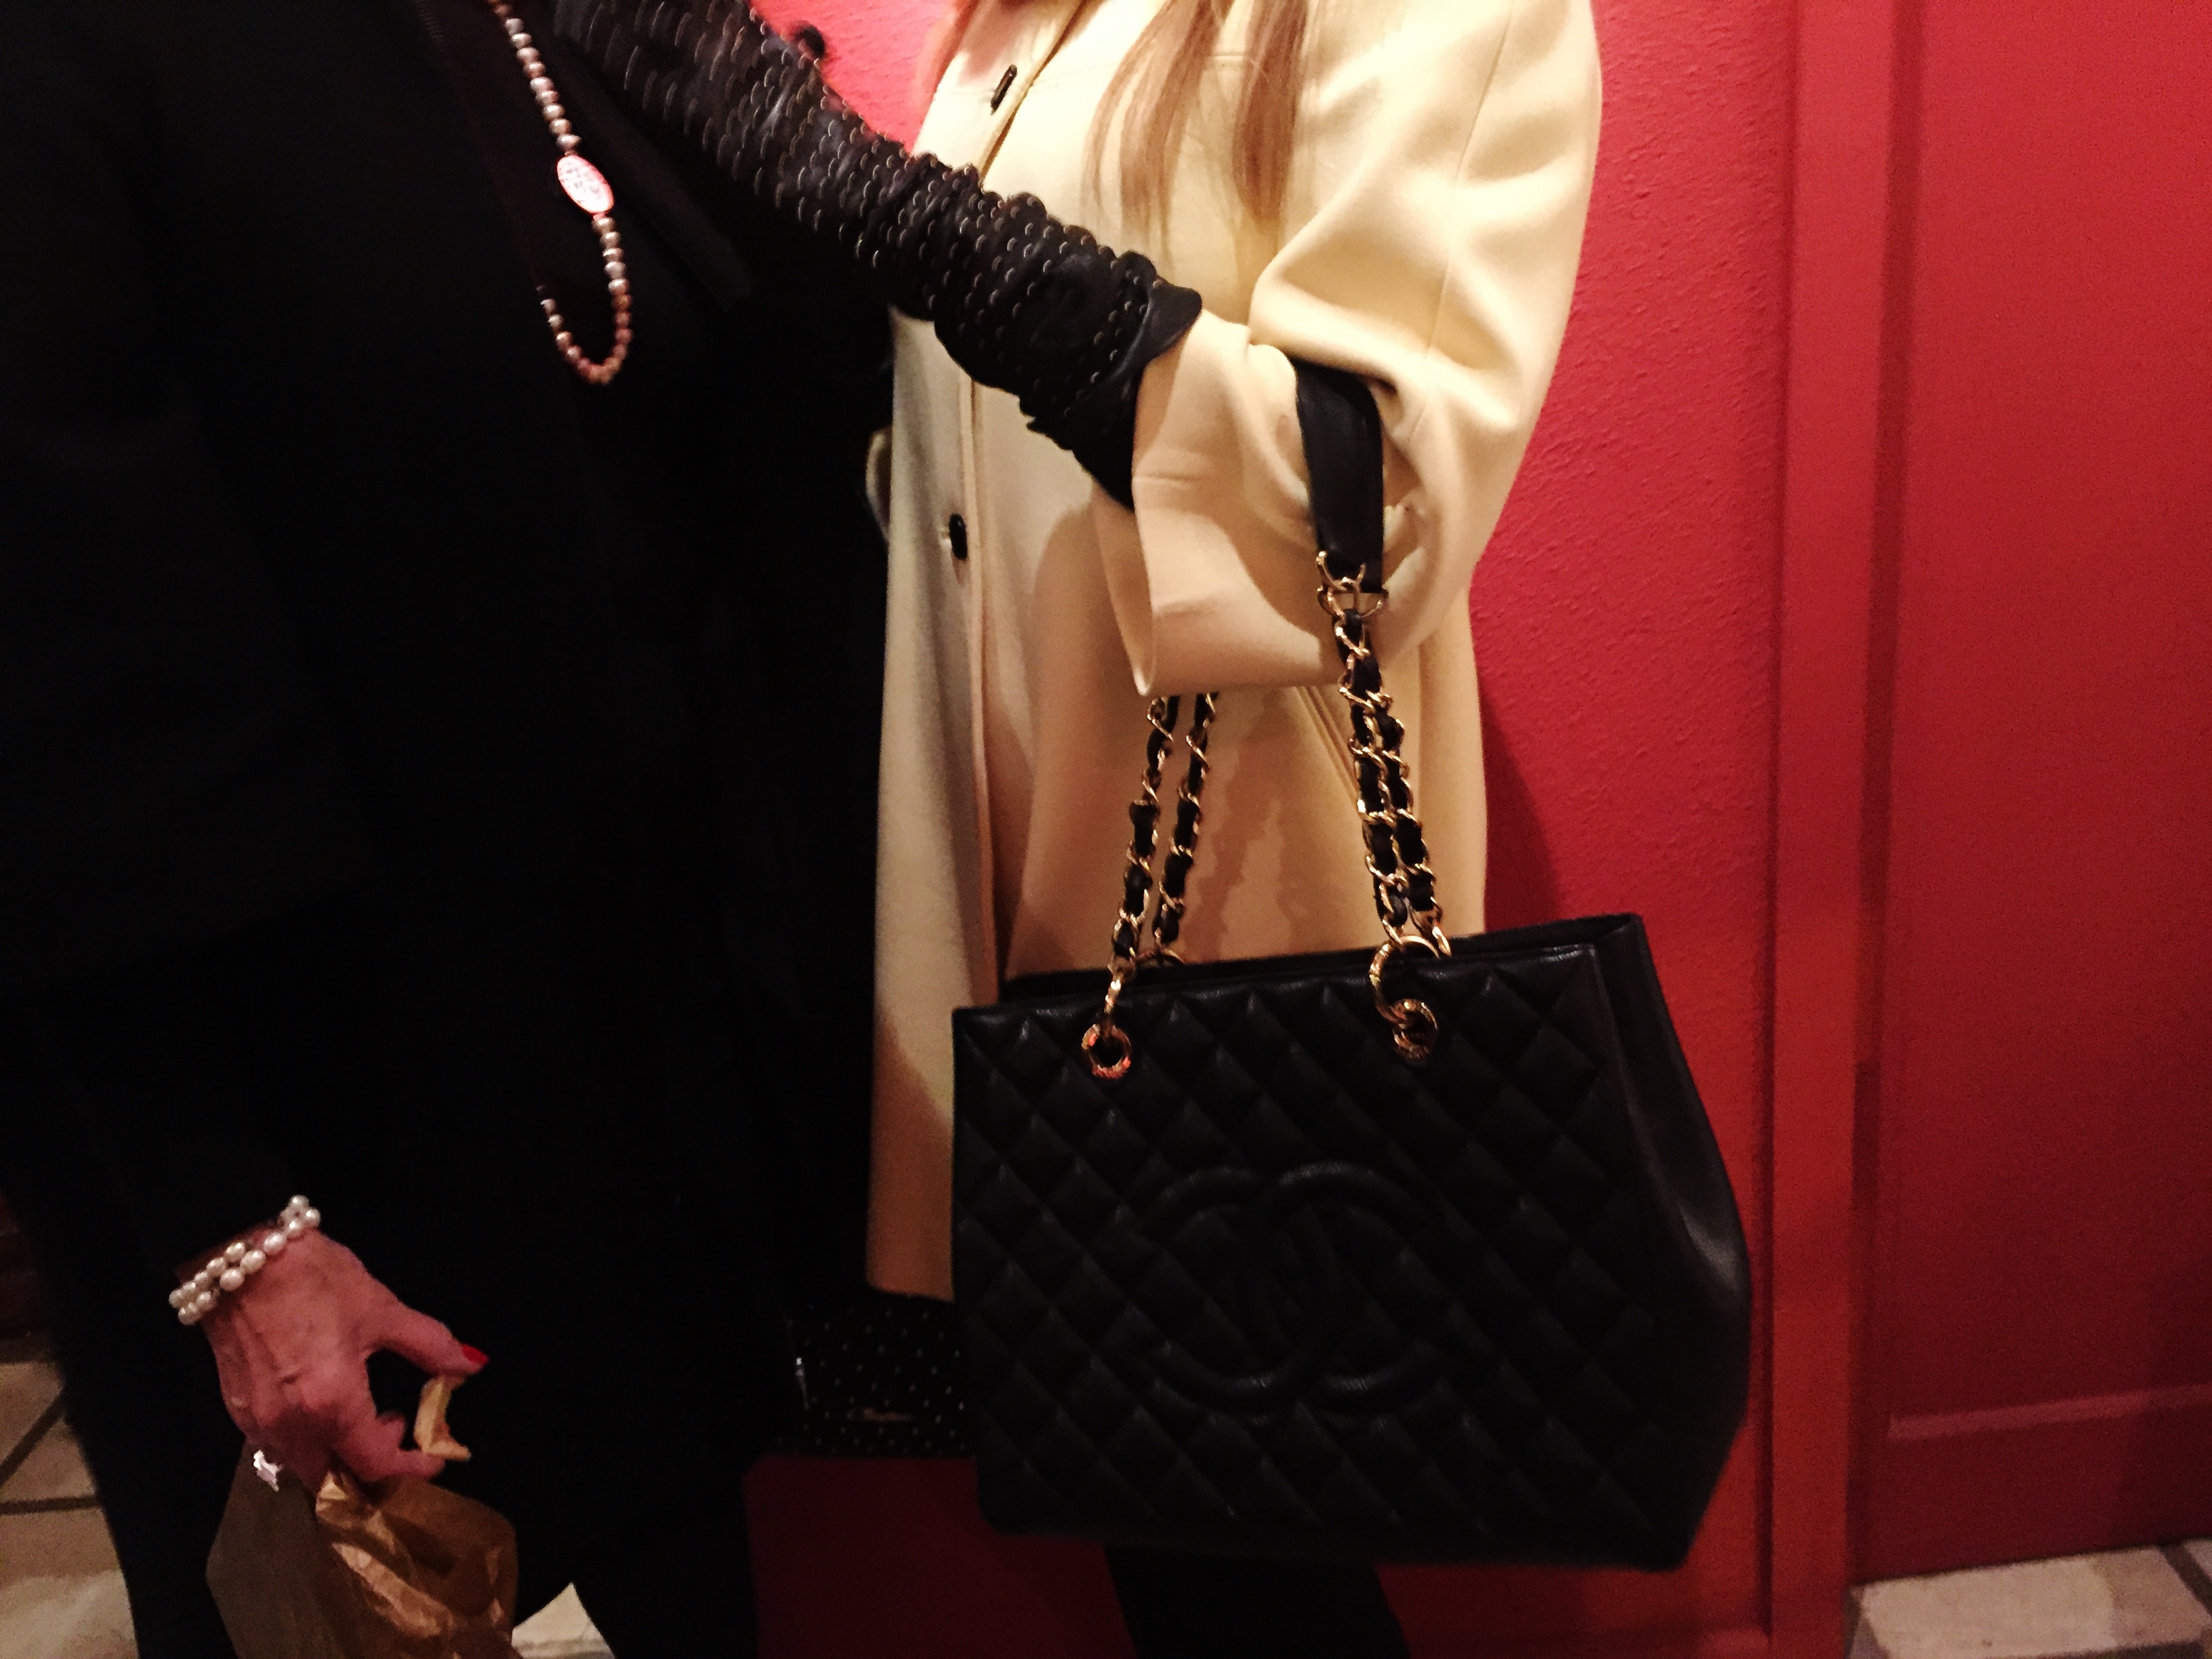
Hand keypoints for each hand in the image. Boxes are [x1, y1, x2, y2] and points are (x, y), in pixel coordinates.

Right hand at [196, 1230, 483, 1484]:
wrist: (239, 1256)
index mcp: (330, 1406)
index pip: (375, 1464)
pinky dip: (307, 1440)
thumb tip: (468, 1365)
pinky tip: (325, 1404)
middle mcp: (289, 1426)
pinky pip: (276, 1444)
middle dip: (368, 1469)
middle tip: (395, 1430)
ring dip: (336, 1456)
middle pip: (331, 1479)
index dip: (410, 1468)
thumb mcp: (382, 1310)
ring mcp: (256, 1421)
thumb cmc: (314, 1279)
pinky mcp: (236, 1408)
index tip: (432, 1458)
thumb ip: (430, 1345)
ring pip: (301, 1465)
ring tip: (364, 1415)